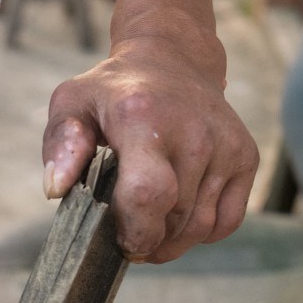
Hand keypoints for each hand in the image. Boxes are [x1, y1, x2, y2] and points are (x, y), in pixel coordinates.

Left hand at [42, 32, 258, 262]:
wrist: (173, 59)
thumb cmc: (114, 91)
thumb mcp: (72, 103)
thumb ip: (60, 144)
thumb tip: (56, 188)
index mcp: (143, 119)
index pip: (147, 195)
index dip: (133, 230)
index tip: (118, 239)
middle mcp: (193, 132)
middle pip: (174, 220)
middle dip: (148, 240)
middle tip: (128, 236)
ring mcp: (225, 145)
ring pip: (201, 227)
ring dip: (173, 243)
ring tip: (150, 230)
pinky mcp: (247, 156)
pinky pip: (227, 221)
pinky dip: (202, 234)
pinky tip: (178, 220)